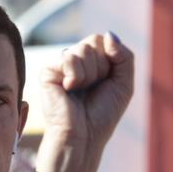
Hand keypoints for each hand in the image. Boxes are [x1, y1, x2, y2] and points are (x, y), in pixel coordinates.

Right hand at [32, 33, 135, 171]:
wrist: (84, 137)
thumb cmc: (102, 115)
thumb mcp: (124, 83)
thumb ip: (124, 56)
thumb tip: (109, 34)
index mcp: (92, 62)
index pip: (103, 40)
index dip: (111, 58)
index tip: (107, 81)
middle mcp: (75, 61)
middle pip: (94, 41)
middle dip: (101, 67)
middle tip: (93, 88)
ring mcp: (60, 65)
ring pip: (82, 50)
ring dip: (90, 75)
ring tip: (81, 92)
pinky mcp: (48, 72)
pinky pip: (67, 58)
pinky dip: (75, 76)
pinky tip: (69, 90)